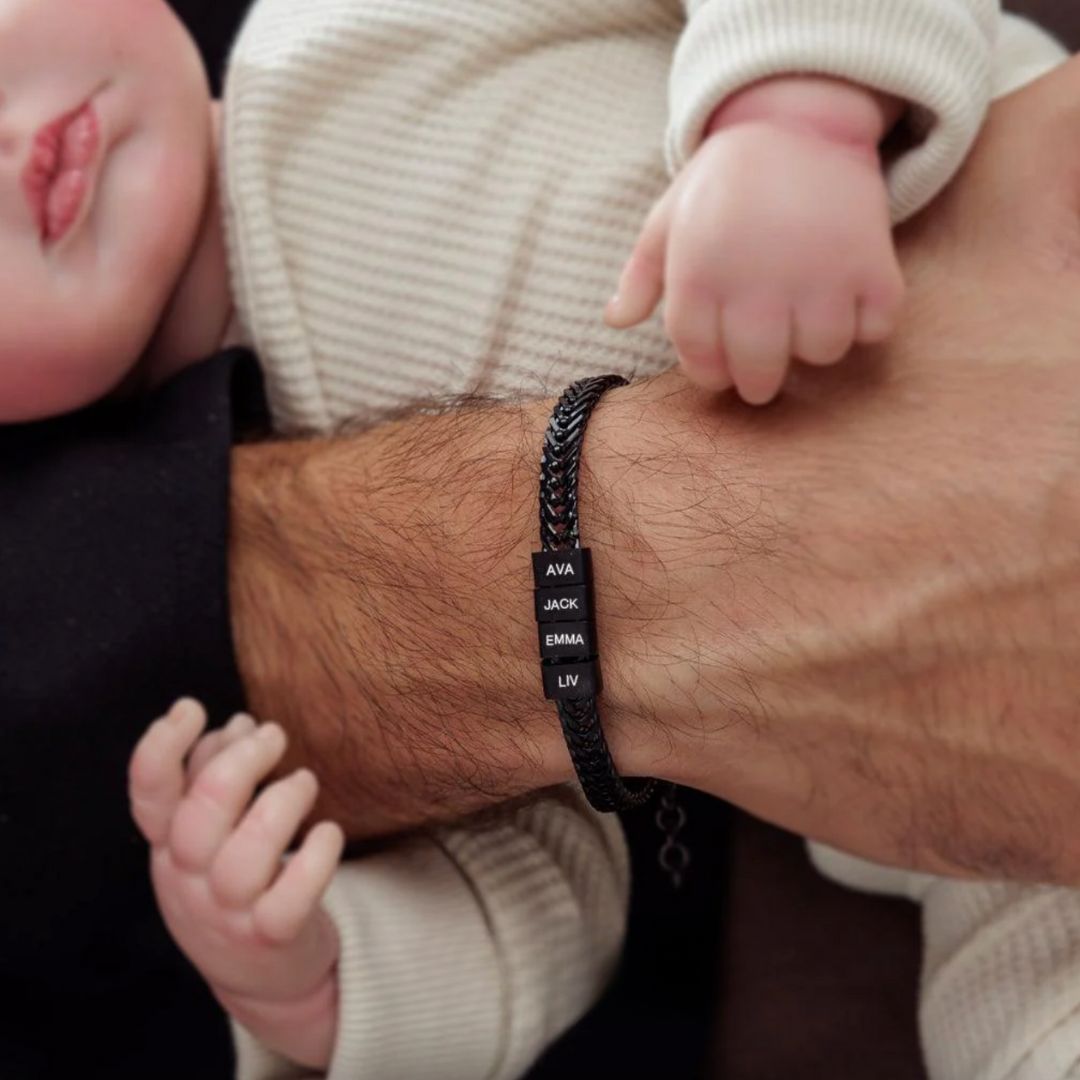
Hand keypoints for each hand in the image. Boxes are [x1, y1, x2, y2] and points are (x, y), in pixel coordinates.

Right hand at [128, 699, 344, 1067]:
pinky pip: (290, 899)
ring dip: (281, 804)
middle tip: (274, 734)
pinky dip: (315, 858)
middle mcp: (189, 881)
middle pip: (198, 818)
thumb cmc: (237, 884)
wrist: (264, 978)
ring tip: (305, 781)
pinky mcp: (272, 938)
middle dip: (238, 764)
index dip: (160, 748)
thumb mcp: (213, 836)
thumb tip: (239, 724)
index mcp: (169, 847)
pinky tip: (329, 833)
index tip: (191, 707)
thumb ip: (217, 776)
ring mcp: (228, 914)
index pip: (149, 797)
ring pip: (243, 857)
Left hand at [605, 121, 904, 403]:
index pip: (701, 360)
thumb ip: (640, 275)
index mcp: (700, 273)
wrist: (798, 119)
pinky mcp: (872, 262)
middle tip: (763, 374)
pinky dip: (867, 321)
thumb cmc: (724, 181)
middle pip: (759, 370)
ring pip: (821, 352)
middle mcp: (757, 279)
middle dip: (758, 382)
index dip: (711, 374)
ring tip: (806, 321)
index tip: (721, 371)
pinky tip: (849, 299)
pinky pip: (875, 326)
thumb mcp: (668, 219)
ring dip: (814, 346)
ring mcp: (818, 271)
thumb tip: (614, 321)